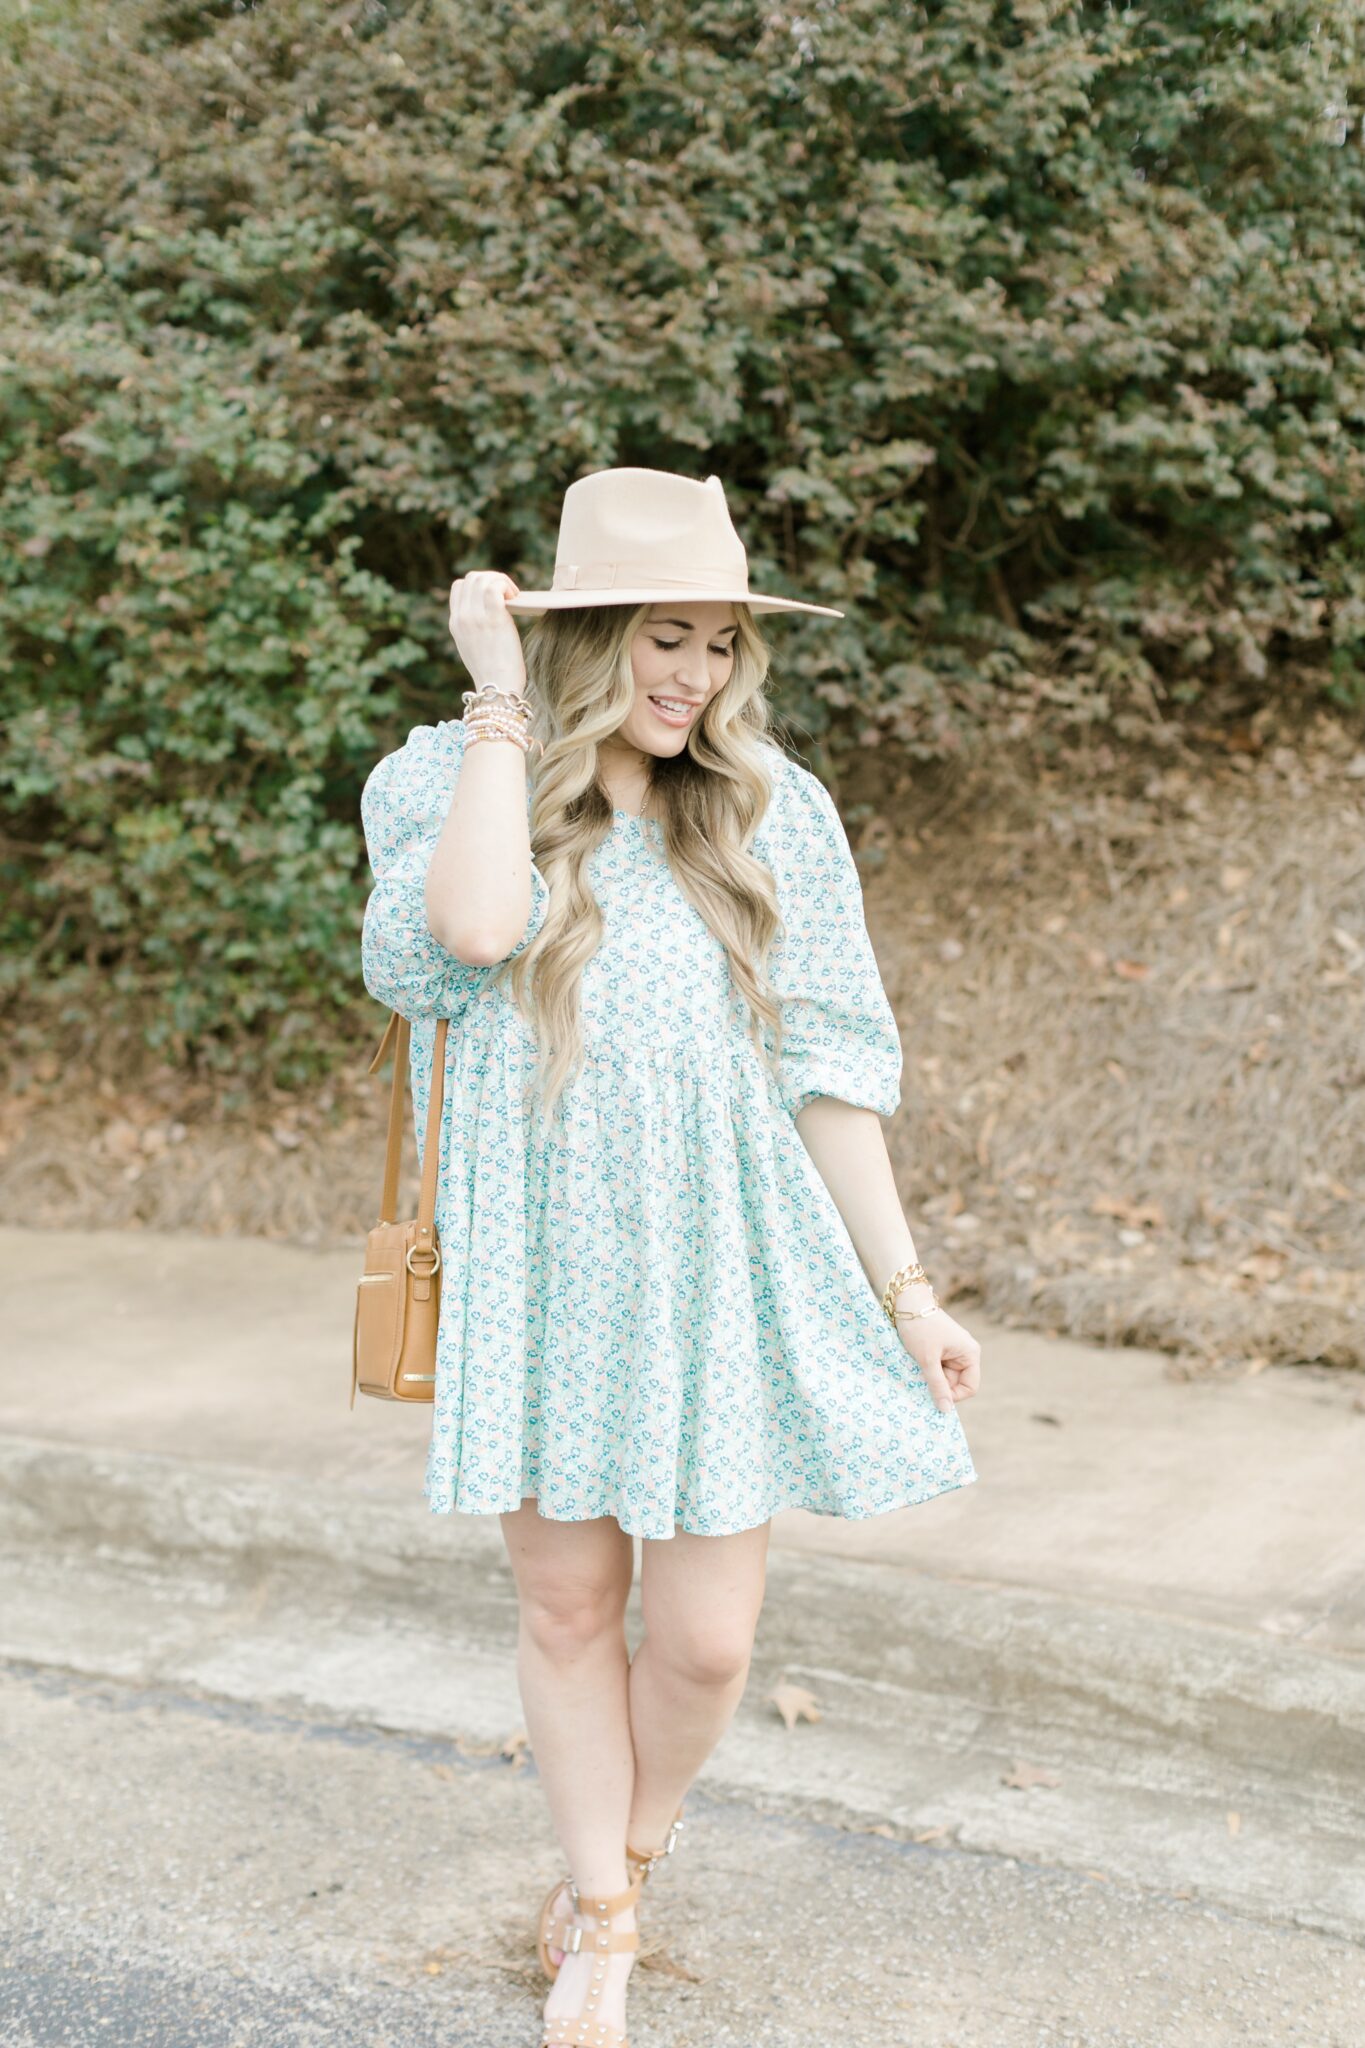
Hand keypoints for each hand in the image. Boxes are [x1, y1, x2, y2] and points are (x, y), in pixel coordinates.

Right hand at [449, 570, 527, 696]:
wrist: (496, 688)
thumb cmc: (493, 673)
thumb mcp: (474, 648)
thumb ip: (475, 628)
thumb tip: (488, 613)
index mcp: (455, 623)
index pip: (459, 587)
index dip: (478, 585)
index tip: (496, 596)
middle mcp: (461, 617)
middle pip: (471, 578)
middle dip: (492, 579)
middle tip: (509, 594)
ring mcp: (475, 617)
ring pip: (482, 578)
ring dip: (501, 581)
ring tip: (513, 596)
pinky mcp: (493, 618)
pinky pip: (495, 586)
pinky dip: (506, 585)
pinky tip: (515, 597)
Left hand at [893, 1298, 981, 1415]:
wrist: (906, 1303)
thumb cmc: (920, 1328)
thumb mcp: (927, 1359)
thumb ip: (937, 1385)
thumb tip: (946, 1411)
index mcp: (970, 1353)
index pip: (970, 1387)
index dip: (953, 1395)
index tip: (934, 1393)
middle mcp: (965, 1353)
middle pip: (956, 1383)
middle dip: (939, 1384)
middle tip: (920, 1379)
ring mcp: (953, 1351)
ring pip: (944, 1377)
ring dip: (930, 1377)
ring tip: (916, 1368)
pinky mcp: (941, 1349)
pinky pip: (937, 1368)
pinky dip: (927, 1370)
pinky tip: (916, 1364)